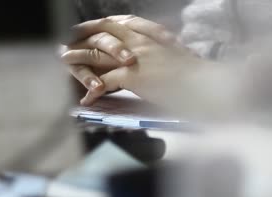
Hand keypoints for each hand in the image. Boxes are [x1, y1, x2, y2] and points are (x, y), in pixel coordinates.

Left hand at [66, 16, 208, 105]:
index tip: (88, 27)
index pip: (119, 24)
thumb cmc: (197, 75)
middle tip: (67, 40)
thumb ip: (161, 53)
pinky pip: (105, 83)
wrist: (205, 83)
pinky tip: (86, 98)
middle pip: (102, 35)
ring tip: (65, 61)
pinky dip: (94, 91)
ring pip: (97, 55)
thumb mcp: (177, 57)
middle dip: (82, 37)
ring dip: (78, 58)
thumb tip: (158, 57)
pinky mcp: (133, 76)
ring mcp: (134, 58)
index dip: (100, 25)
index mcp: (151, 36)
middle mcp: (140, 42)